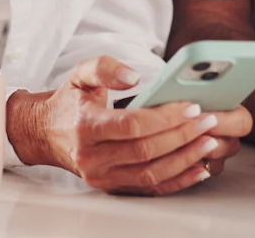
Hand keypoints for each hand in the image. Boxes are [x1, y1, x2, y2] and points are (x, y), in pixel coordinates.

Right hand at [8, 56, 249, 194]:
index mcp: (85, 126)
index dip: (165, 117)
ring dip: (186, 159)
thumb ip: (105, 67)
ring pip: (152, 173)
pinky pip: (150, 188)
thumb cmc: (70, 102)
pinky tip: (199, 168)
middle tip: (209, 121)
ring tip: (210, 142)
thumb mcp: (79, 74)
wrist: (45, 133)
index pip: (132, 125)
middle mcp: (92, 156)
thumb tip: (133, 76)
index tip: (192, 106)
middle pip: (146, 151)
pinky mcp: (111, 186)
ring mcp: (101, 176)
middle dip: (183, 136)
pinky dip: (178, 181)